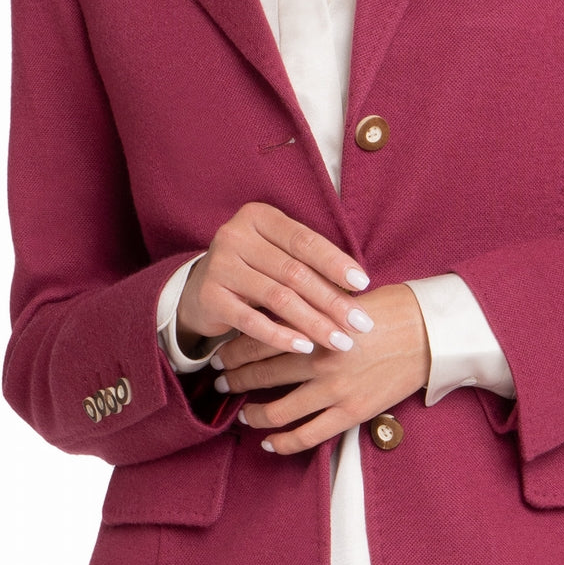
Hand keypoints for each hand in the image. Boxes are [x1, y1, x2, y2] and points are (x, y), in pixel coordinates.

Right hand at [176, 201, 373, 357]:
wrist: (199, 290)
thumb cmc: (255, 270)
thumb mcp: (278, 256)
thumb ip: (309, 263)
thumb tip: (357, 288)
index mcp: (258, 217)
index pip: (304, 240)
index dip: (335, 262)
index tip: (364, 284)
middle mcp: (235, 235)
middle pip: (294, 271)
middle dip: (332, 300)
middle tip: (360, 324)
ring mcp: (219, 265)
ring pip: (277, 297)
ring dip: (314, 322)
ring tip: (340, 341)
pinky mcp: (209, 297)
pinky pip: (251, 321)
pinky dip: (281, 336)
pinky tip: (305, 347)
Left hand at [211, 282, 431, 454]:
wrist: (429, 333)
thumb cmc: (390, 309)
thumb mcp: (343, 298)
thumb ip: (309, 307)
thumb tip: (276, 311)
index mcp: (315, 326)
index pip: (260, 338)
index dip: (233, 349)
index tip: (218, 353)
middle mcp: (319, 359)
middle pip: (261, 373)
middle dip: (234, 378)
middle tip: (218, 381)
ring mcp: (334, 390)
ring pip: (278, 409)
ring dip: (252, 412)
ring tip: (241, 413)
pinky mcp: (351, 412)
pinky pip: (308, 436)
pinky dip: (283, 442)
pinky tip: (268, 443)